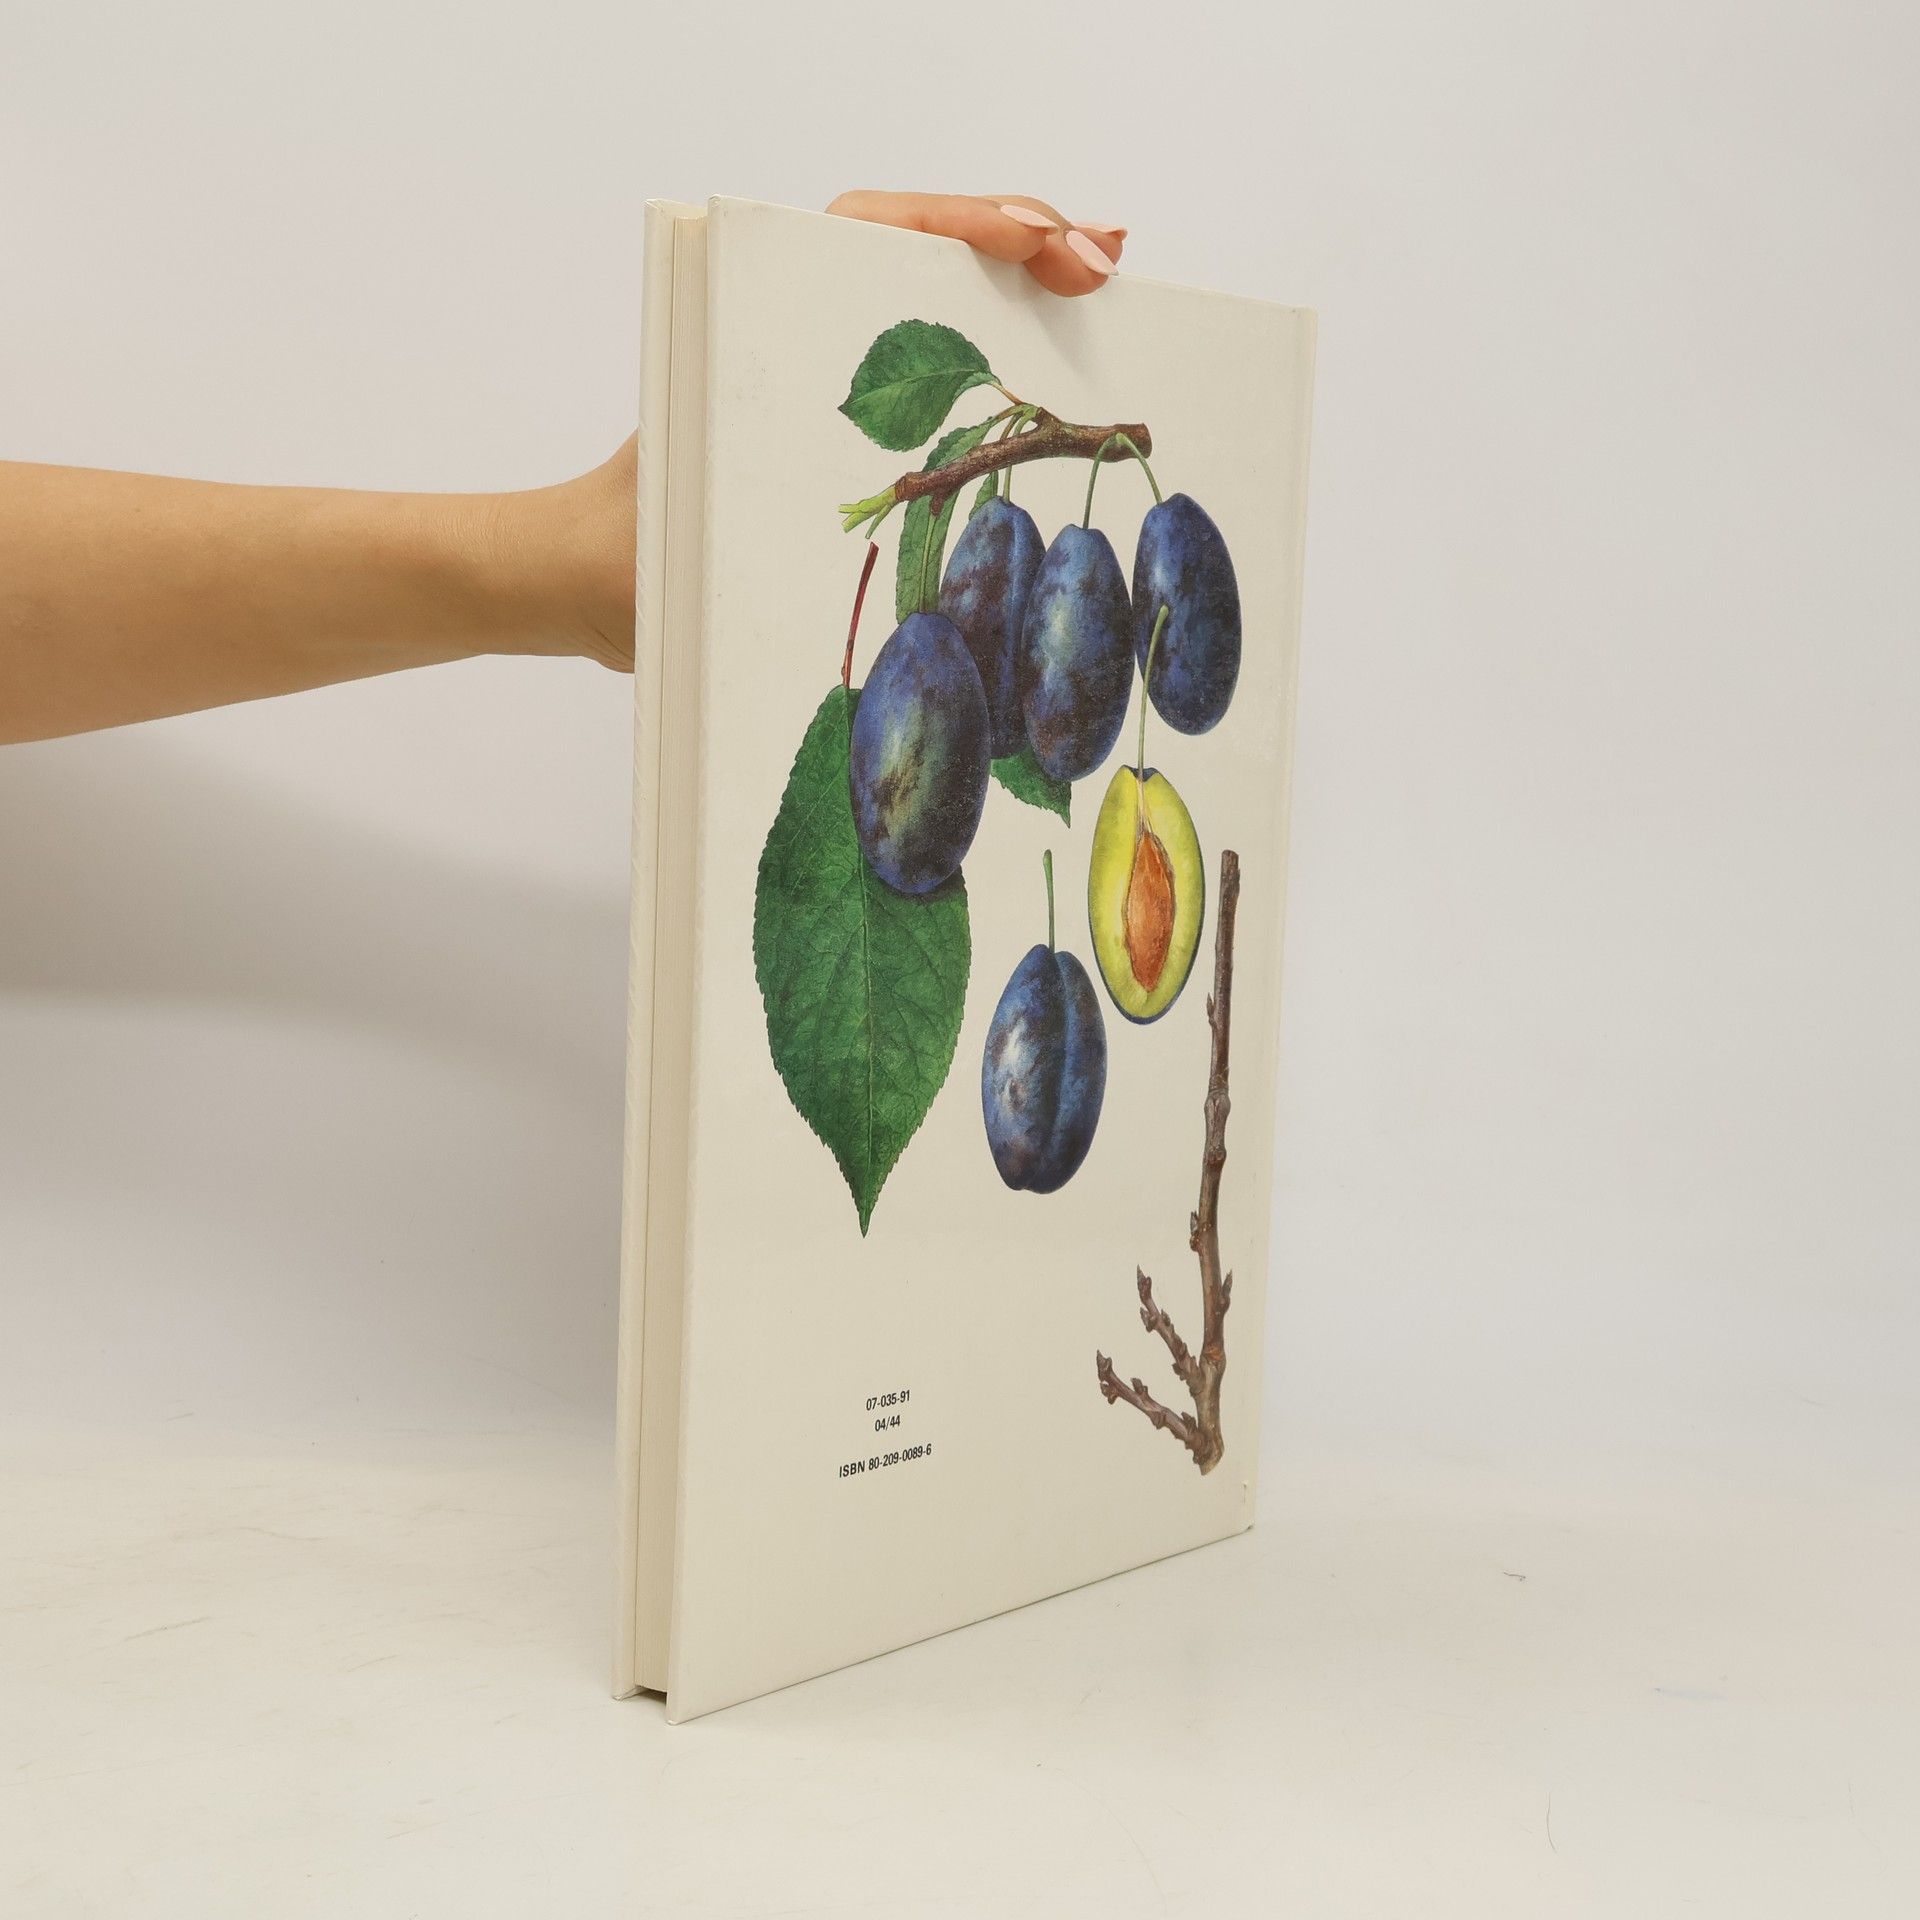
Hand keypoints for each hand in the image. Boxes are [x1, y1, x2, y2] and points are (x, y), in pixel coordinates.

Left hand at [554, 193, 1127, 672]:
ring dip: (1018, 297)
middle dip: (1021, 242)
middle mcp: (790, 332)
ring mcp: (814, 377)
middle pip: (919, 256)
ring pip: (930, 309)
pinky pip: (926, 382)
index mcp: (754, 322)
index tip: (1045, 244)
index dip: (967, 224)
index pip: (871, 232)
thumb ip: (762, 504)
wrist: (569, 588)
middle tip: (1108, 261)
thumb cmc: (616, 554)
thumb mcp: (694, 520)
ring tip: (1102, 289)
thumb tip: (869, 511)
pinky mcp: (830, 431)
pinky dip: (992, 366)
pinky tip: (1052, 381)